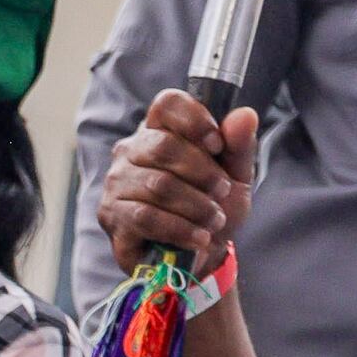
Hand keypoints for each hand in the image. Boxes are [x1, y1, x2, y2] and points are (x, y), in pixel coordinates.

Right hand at [101, 89, 256, 275]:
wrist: (202, 252)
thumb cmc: (214, 204)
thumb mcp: (236, 174)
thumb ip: (239, 145)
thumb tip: (245, 114)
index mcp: (161, 130)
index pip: (167, 104)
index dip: (194, 119)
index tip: (218, 144)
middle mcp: (131, 150)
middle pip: (163, 146)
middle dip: (203, 172)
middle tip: (222, 191)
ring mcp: (117, 182)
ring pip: (158, 185)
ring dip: (196, 205)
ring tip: (214, 219)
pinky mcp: (111, 214)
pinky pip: (146, 217)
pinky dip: (180, 228)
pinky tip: (198, 237)